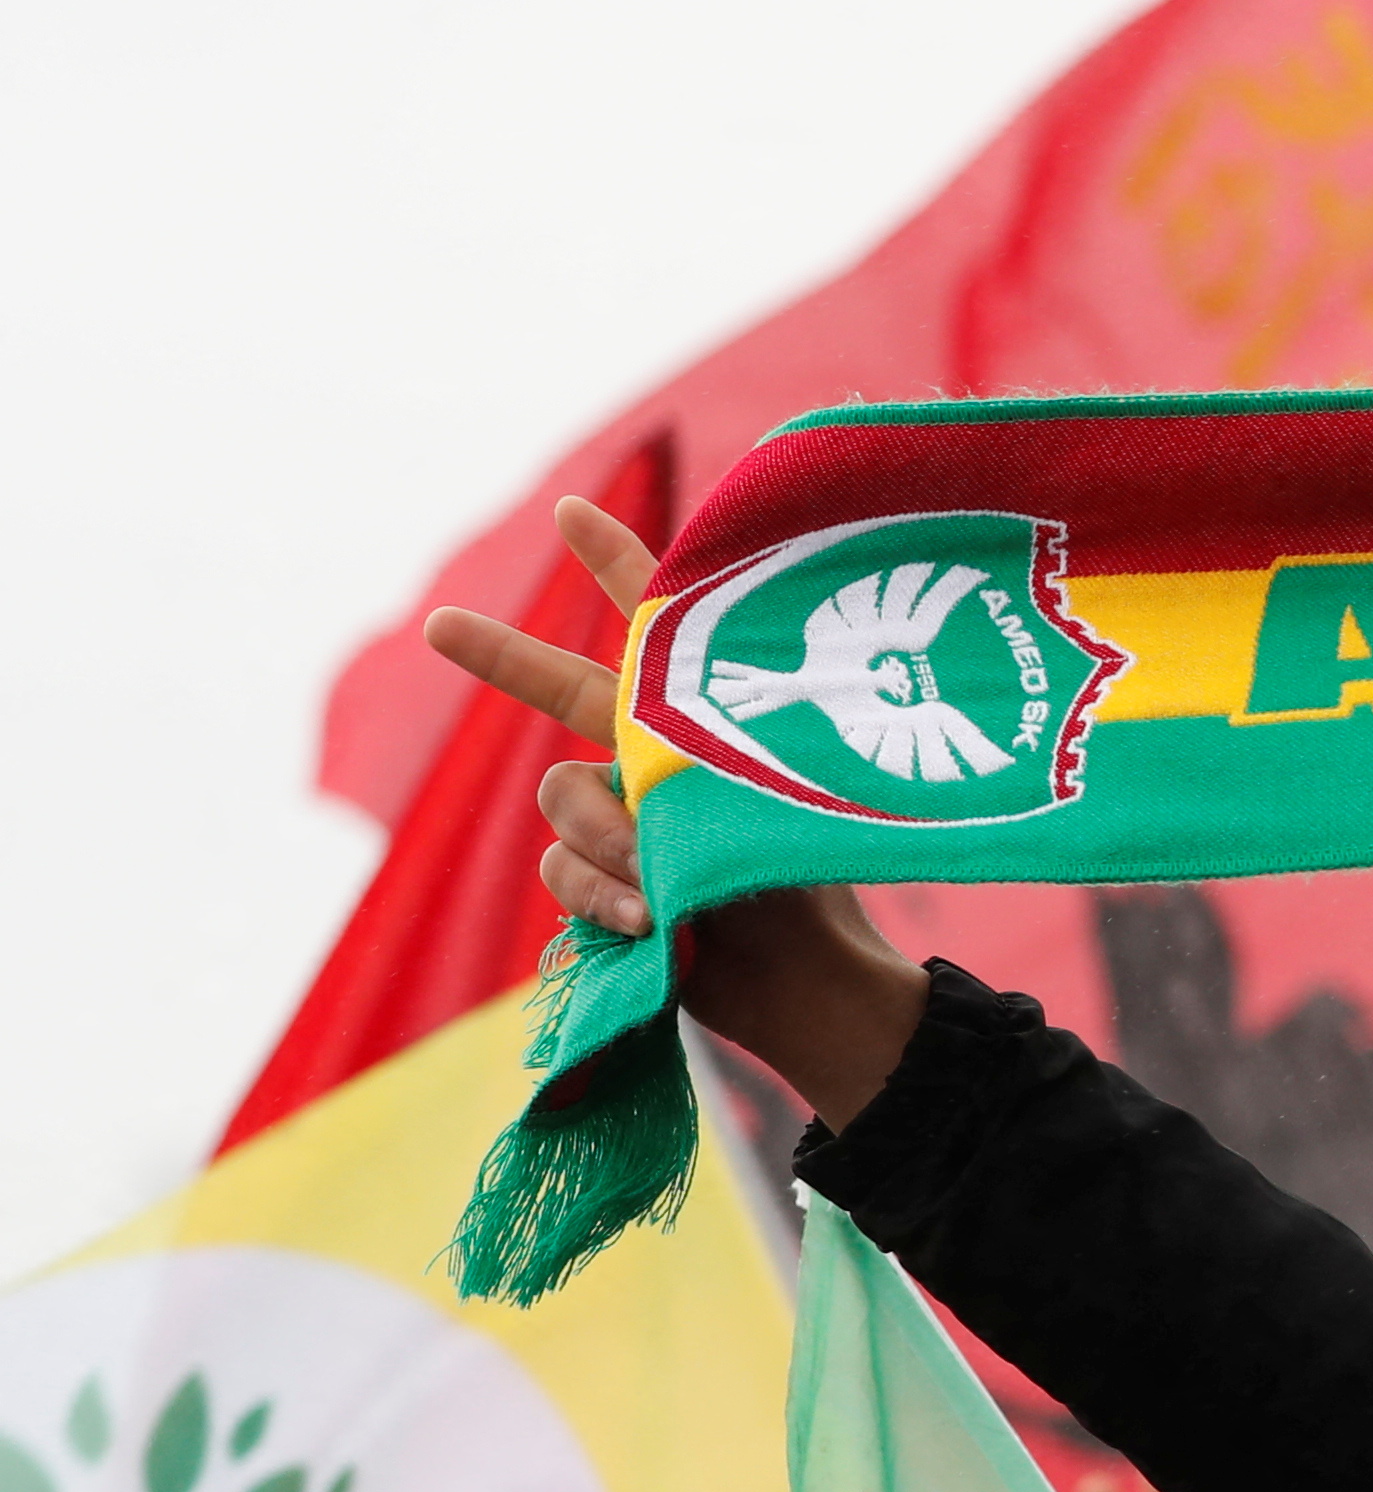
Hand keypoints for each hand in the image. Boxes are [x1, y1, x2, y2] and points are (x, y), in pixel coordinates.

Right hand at [443, 492, 930, 1127]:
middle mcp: (651, 757)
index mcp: (706, 719)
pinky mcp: (599, 877)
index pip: (661, 628)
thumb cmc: (813, 881)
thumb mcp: (771, 800)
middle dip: (501, 656)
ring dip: (604, 837)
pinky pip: (559, 865)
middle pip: (561, 687)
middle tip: (440, 624)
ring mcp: (620, 816)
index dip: (617, 566)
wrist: (811, 979)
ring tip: (660, 878)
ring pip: (560, 796)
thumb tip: (616, 783)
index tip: (572, 512)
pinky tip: (643, 915)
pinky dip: (595, 890)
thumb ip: (691, 773)